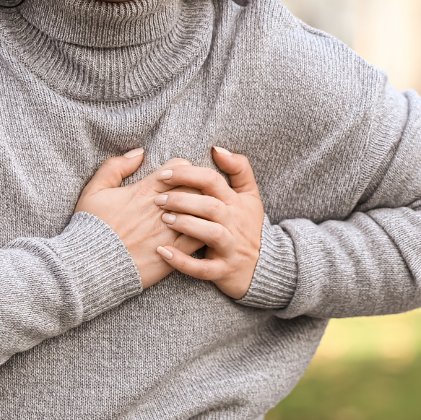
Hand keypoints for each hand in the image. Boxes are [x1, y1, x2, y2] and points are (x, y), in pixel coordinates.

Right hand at [75, 151, 204, 288]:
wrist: (90, 267)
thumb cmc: (91, 228)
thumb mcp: (94, 191)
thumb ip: (115, 167)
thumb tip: (139, 152)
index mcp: (145, 191)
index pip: (180, 168)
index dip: (183, 170)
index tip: (177, 180)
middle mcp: (162, 209)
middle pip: (197, 187)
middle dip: (199, 188)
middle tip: (194, 196)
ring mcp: (170, 232)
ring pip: (203, 213)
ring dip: (204, 212)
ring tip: (200, 215)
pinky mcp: (175, 254)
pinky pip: (201, 239)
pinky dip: (204, 234)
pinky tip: (200, 235)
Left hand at [153, 147, 264, 299]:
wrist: (263, 266)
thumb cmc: (248, 225)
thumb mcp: (250, 195)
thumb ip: (238, 168)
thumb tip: (216, 148)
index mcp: (235, 202)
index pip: (212, 181)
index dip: (188, 175)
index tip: (163, 174)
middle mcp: (234, 223)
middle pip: (210, 206)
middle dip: (182, 200)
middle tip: (157, 199)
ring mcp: (230, 248)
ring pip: (210, 234)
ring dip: (186, 225)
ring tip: (164, 219)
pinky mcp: (223, 271)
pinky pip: (203, 269)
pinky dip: (183, 262)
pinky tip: (163, 253)